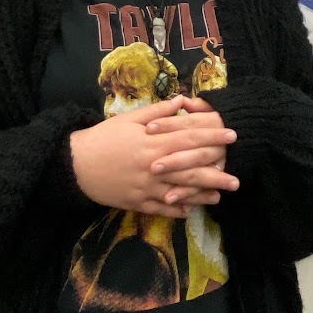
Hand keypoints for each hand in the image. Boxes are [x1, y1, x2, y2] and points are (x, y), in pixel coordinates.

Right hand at [69, 96, 237, 216]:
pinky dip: (176, 211)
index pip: (190, 137)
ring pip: (180, 192)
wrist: (76, 164)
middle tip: (236, 175)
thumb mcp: (129, 119)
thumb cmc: (104, 137)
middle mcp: (154, 165)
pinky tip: (190, 212)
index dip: (212, 136)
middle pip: (191, 168)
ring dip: (201, 195)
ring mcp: (146, 186)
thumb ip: (158, 112)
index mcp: (153, 141)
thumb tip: (182, 100)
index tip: (232, 135)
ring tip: (221, 196)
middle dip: (216, 171)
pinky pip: (160, 209)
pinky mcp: (136, 202)